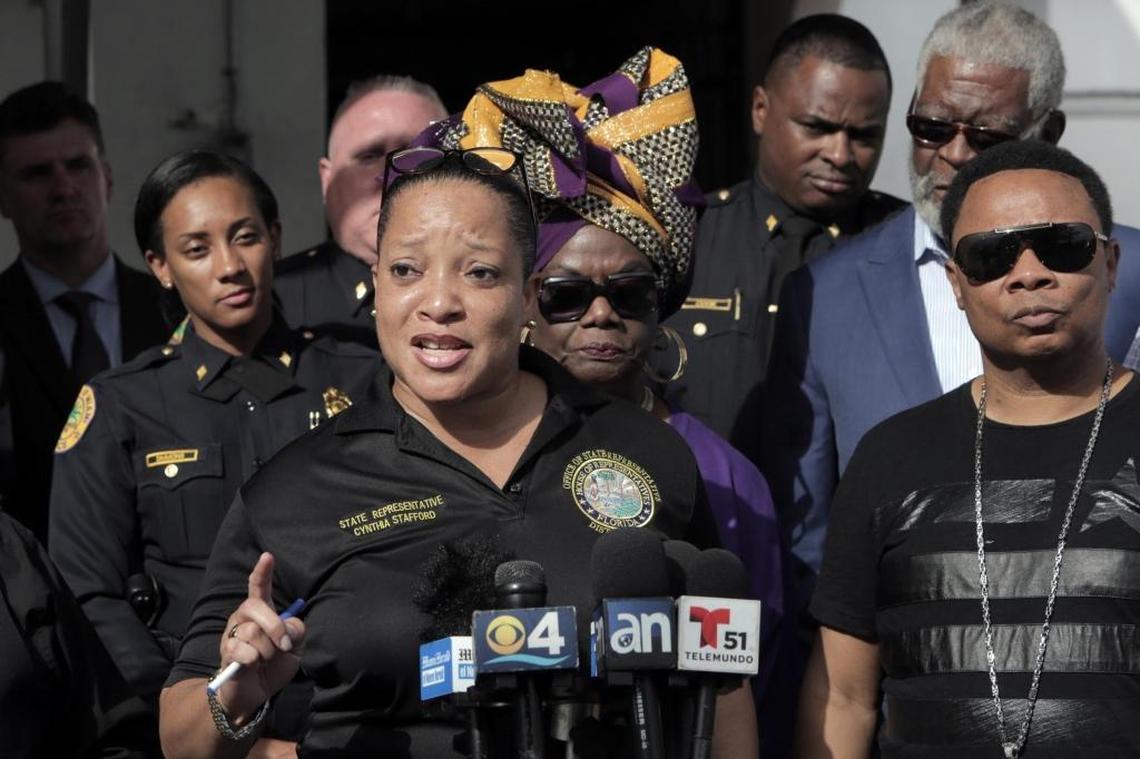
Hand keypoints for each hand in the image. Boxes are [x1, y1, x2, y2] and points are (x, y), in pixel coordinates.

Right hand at [216, 552, 304, 720]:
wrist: (255, 694)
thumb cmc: (274, 666)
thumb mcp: (295, 647)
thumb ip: (296, 630)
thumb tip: (287, 625)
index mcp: (261, 613)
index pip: (259, 587)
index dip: (263, 572)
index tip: (267, 556)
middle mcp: (243, 618)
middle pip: (255, 605)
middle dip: (275, 625)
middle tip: (284, 645)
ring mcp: (232, 633)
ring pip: (252, 631)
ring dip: (268, 650)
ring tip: (265, 660)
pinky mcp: (226, 651)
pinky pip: (244, 650)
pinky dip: (255, 660)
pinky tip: (253, 666)